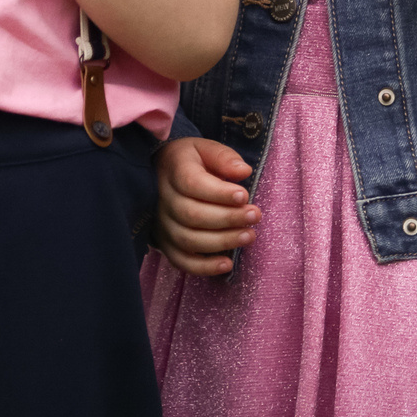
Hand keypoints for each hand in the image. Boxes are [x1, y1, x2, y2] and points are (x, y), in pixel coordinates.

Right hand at [155, 137, 257, 276]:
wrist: (163, 173)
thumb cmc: (192, 161)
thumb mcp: (207, 149)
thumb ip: (224, 158)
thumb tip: (243, 171)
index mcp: (174, 170)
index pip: (192, 184)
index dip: (219, 193)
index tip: (244, 195)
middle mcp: (163, 199)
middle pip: (192, 215)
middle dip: (227, 218)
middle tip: (254, 216)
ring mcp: (162, 224)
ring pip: (188, 239)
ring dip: (221, 241)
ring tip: (249, 236)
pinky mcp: (165, 243)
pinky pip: (181, 261)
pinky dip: (204, 267)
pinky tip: (227, 264)